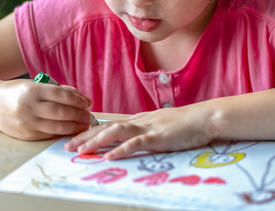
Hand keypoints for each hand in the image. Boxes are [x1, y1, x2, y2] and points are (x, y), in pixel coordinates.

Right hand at [0, 79, 92, 139]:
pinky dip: (63, 133)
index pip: (61, 95)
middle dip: (78, 115)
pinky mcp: (26, 135)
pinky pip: (49, 135)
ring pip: (57, 126)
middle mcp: (29, 107)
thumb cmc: (19, 92)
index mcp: (33, 90)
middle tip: (88, 116)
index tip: (87, 103)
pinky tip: (71, 130)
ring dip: (74, 127)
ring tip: (83, 124)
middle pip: (61, 112)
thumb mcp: (37, 85)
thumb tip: (85, 100)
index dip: (77, 100)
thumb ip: (60, 91)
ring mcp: (26, 122)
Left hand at [65, 103, 220, 159]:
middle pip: (107, 127)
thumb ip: (147, 129)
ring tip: (81, 151)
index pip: (110, 125)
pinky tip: (109, 156)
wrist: (206, 117)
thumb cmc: (187, 123)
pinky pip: (136, 143)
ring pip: (116, 132)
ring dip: (97, 142)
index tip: (76, 139)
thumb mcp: (162, 124)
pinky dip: (121, 150)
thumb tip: (132, 135)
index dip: (91, 132)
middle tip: (67, 147)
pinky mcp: (159, 137)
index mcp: (141, 119)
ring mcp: (149, 128)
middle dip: (86, 137)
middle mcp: (140, 121)